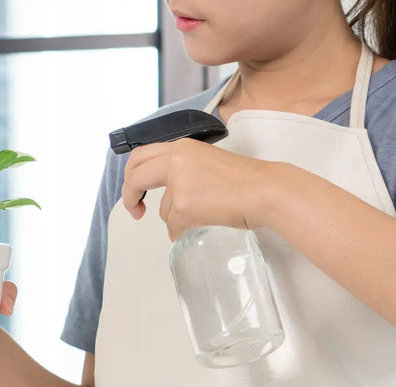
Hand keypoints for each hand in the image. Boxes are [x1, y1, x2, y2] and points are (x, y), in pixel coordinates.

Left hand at [121, 138, 275, 240]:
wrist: (264, 191)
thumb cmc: (245, 180)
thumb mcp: (207, 161)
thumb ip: (184, 168)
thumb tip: (169, 188)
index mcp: (181, 147)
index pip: (140, 155)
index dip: (132, 175)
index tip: (136, 189)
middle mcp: (175, 160)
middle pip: (135, 177)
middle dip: (130, 196)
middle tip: (136, 209)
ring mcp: (178, 184)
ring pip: (163, 210)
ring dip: (177, 217)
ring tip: (206, 211)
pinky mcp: (183, 206)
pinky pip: (173, 227)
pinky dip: (184, 230)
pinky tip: (204, 223)